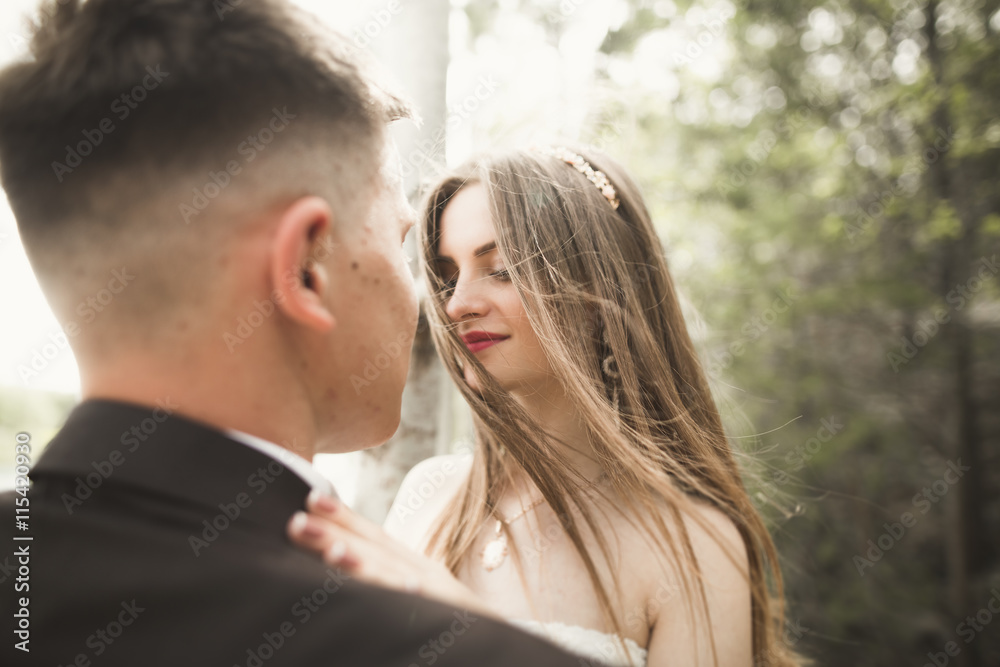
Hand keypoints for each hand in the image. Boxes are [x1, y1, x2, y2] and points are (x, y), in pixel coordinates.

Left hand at [287, 491, 498, 619]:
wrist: (500, 649)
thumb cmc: (454, 624)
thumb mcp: (419, 590)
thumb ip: (387, 574)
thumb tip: (340, 559)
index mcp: (414, 567)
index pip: (375, 538)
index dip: (344, 518)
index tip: (311, 499)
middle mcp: (425, 577)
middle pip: (377, 553)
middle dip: (337, 535)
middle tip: (297, 522)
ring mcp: (438, 600)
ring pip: (396, 581)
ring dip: (364, 567)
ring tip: (334, 554)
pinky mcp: (449, 626)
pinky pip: (427, 613)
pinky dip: (415, 600)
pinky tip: (404, 590)